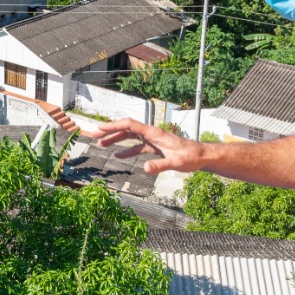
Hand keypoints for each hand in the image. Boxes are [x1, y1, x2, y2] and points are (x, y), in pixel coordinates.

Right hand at [87, 118, 208, 174]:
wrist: (202, 156)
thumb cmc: (191, 157)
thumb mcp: (176, 163)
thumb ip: (160, 165)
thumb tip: (145, 169)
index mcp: (154, 133)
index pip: (130, 125)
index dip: (114, 126)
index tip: (100, 128)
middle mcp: (151, 134)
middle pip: (126, 129)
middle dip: (109, 131)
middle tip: (93, 134)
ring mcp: (152, 140)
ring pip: (130, 137)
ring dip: (115, 139)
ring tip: (100, 144)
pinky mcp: (155, 147)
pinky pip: (137, 147)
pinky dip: (126, 150)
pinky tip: (118, 156)